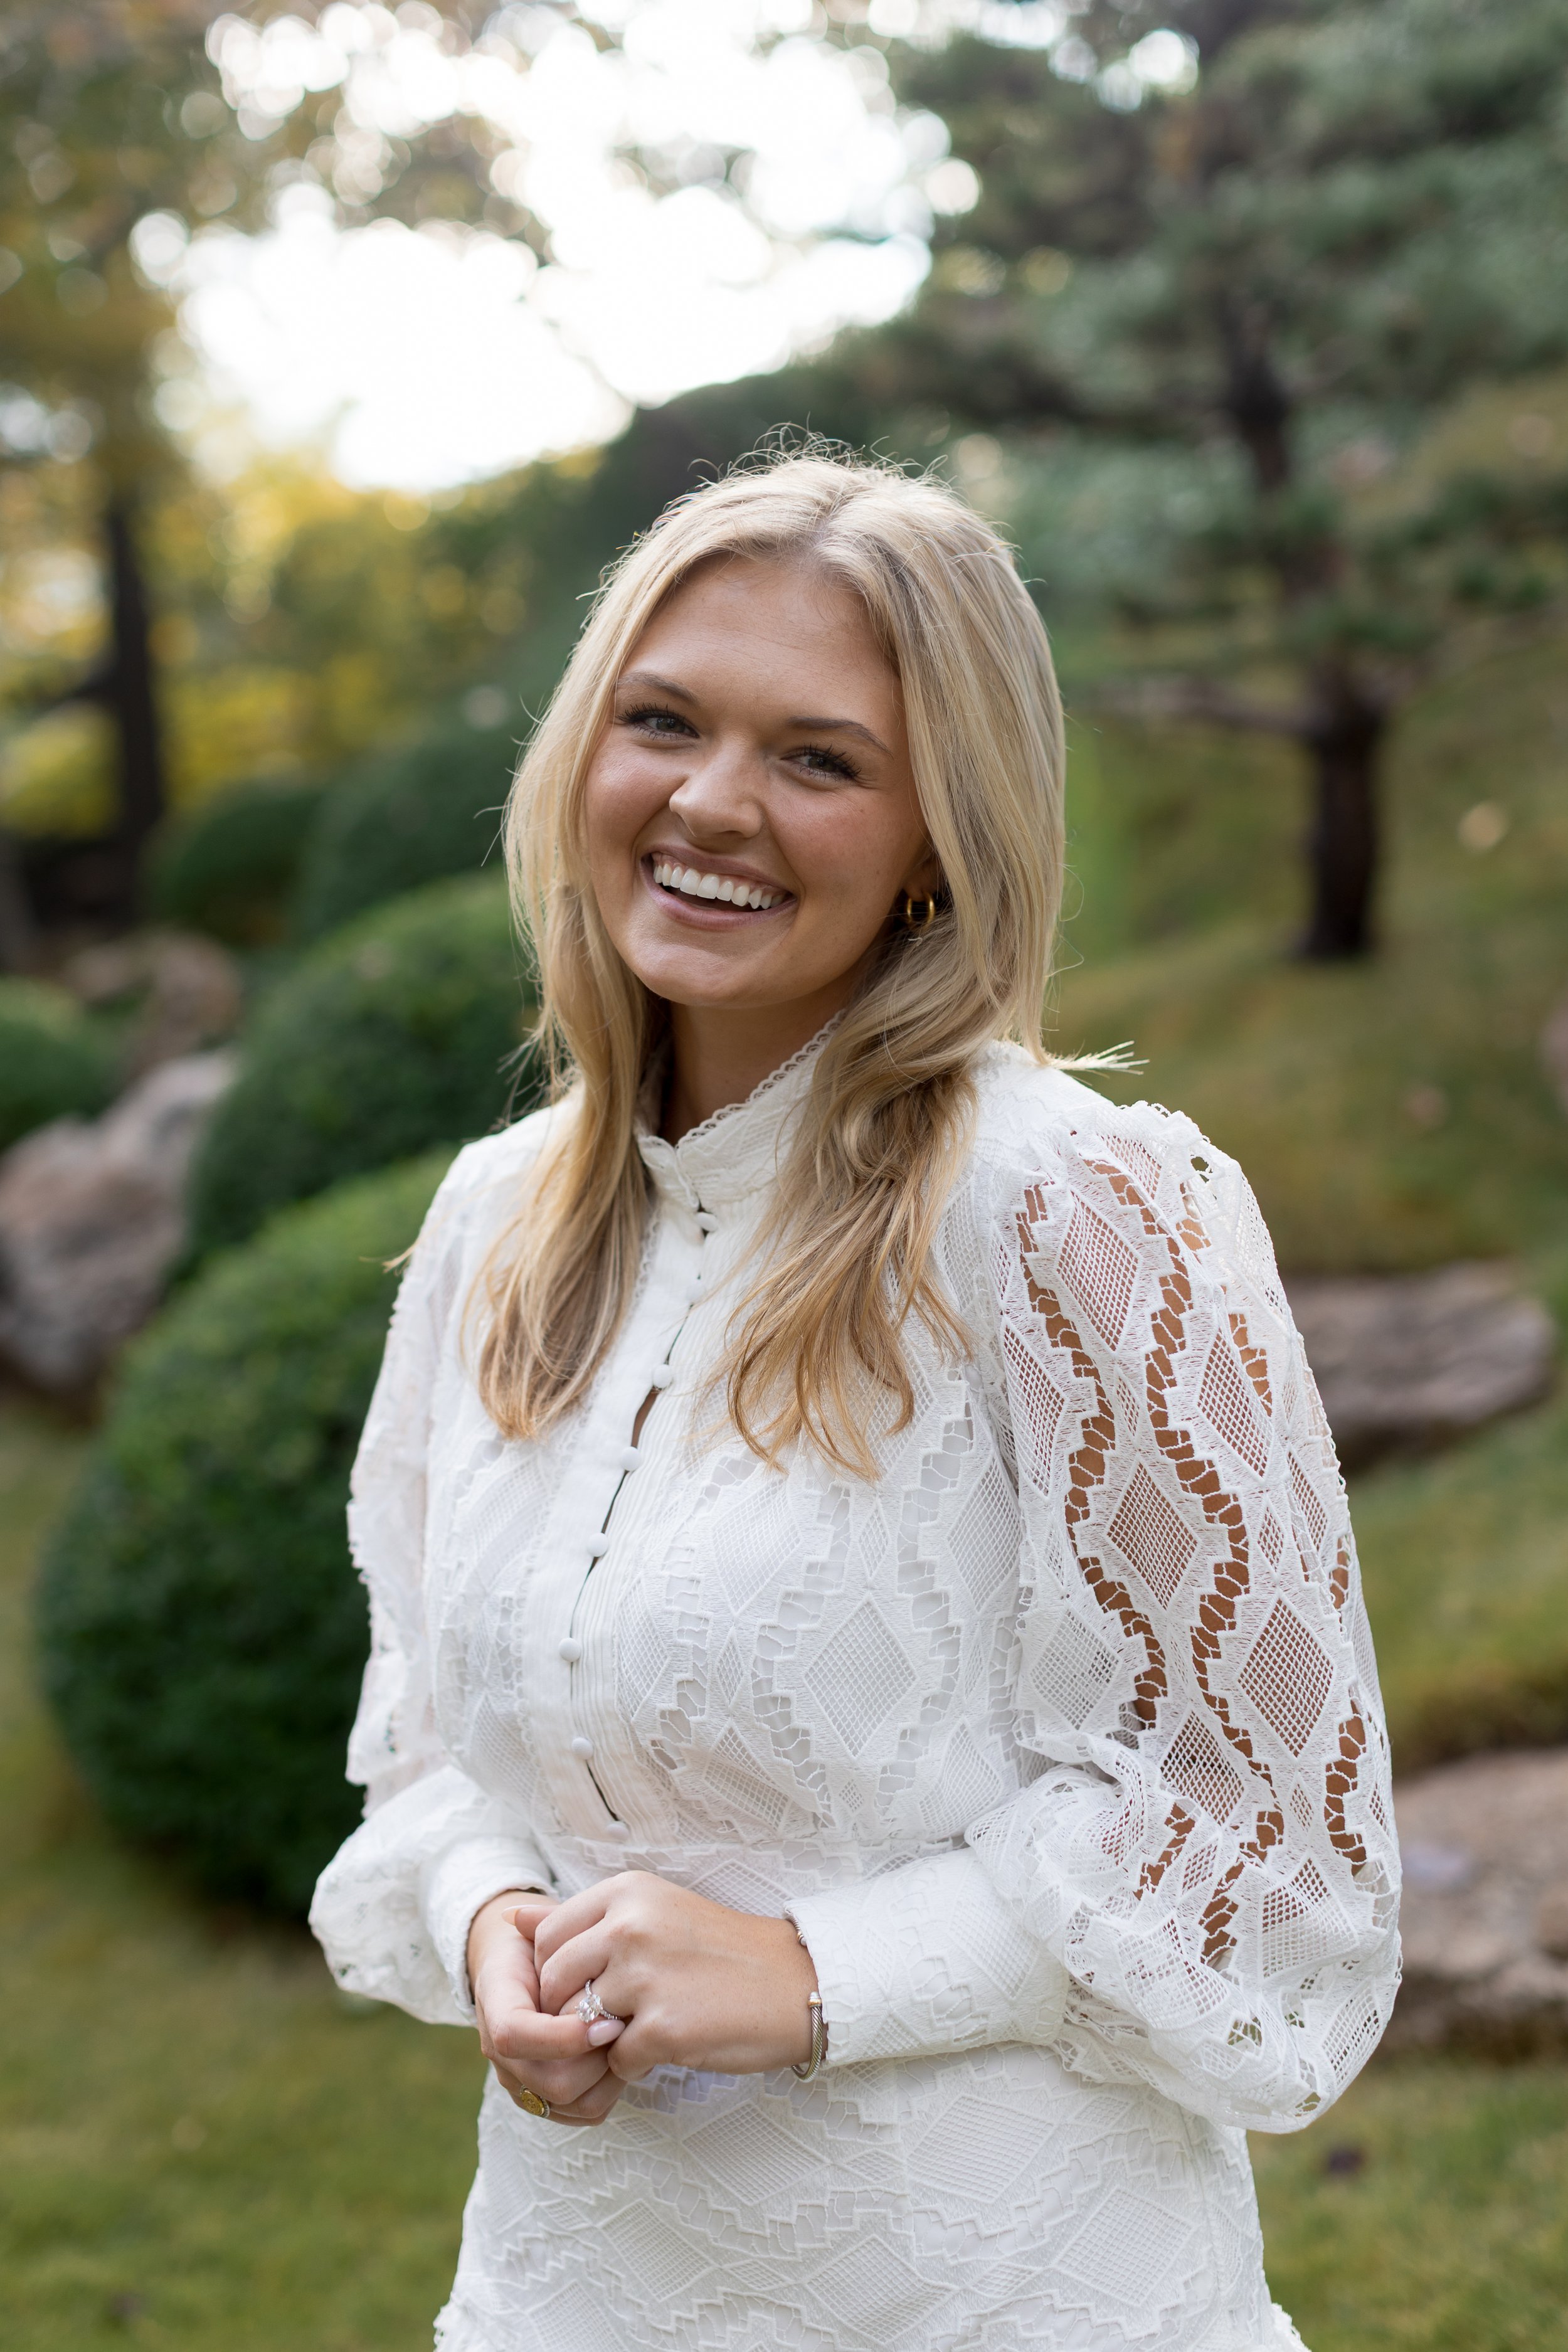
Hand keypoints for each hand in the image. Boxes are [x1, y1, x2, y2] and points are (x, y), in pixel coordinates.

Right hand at [468, 1894, 627, 2125]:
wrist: (529, 1970)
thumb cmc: (540, 1943)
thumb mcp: (539, 1929)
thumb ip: (536, 1926)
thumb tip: (519, 1918)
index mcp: (495, 2007)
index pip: (514, 2036)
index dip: (563, 2034)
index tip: (608, 2018)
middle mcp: (503, 2056)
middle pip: (551, 2083)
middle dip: (597, 2058)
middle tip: (627, 2027)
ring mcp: (525, 2083)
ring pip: (574, 2104)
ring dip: (610, 2074)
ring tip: (629, 2038)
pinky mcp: (552, 2100)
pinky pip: (588, 2111)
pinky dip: (612, 2087)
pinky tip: (625, 2052)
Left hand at [532, 1872, 818, 2083]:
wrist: (795, 1983)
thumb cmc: (721, 1951)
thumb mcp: (652, 1912)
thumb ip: (582, 1918)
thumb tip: (512, 1916)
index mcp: (626, 1893)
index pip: (546, 1938)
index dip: (558, 1973)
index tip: (590, 1985)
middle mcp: (630, 1926)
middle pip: (553, 1983)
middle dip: (572, 2011)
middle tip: (615, 2016)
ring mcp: (645, 1976)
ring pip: (577, 2025)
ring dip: (601, 2040)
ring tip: (645, 2028)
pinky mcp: (664, 2027)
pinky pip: (616, 2062)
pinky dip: (636, 2065)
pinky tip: (671, 2046)